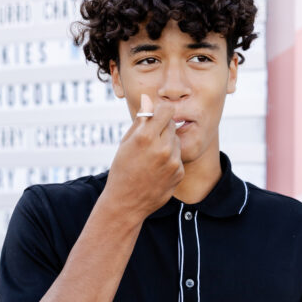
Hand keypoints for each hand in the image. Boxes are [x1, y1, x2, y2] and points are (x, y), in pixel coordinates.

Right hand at [104, 93, 184, 220]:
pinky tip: (157, 170)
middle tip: (150, 141)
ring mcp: (173, 162)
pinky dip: (170, 160)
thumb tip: (148, 98)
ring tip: (152, 158)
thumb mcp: (126, 142)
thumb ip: (141, 120)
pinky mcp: (179, 173)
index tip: (156, 116)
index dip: (161, 112)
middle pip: (172, 124)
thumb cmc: (122, 169)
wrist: (126, 202)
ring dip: (167, 144)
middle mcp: (162, 148)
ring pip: (176, 140)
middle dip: (162, 128)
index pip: (167, 111)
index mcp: (146, 137)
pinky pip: (178, 157)